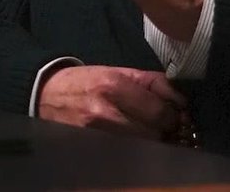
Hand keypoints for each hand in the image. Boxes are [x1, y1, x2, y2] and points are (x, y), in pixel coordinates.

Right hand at [37, 65, 186, 139]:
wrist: (47, 96)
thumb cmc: (87, 82)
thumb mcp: (119, 72)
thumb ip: (152, 83)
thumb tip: (182, 100)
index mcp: (113, 86)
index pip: (159, 112)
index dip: (174, 117)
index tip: (177, 116)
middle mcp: (105, 113)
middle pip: (153, 134)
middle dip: (165, 132)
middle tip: (166, 127)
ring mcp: (97, 136)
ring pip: (142, 148)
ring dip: (151, 143)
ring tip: (149, 134)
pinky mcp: (92, 151)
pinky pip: (126, 157)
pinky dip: (136, 151)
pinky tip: (135, 143)